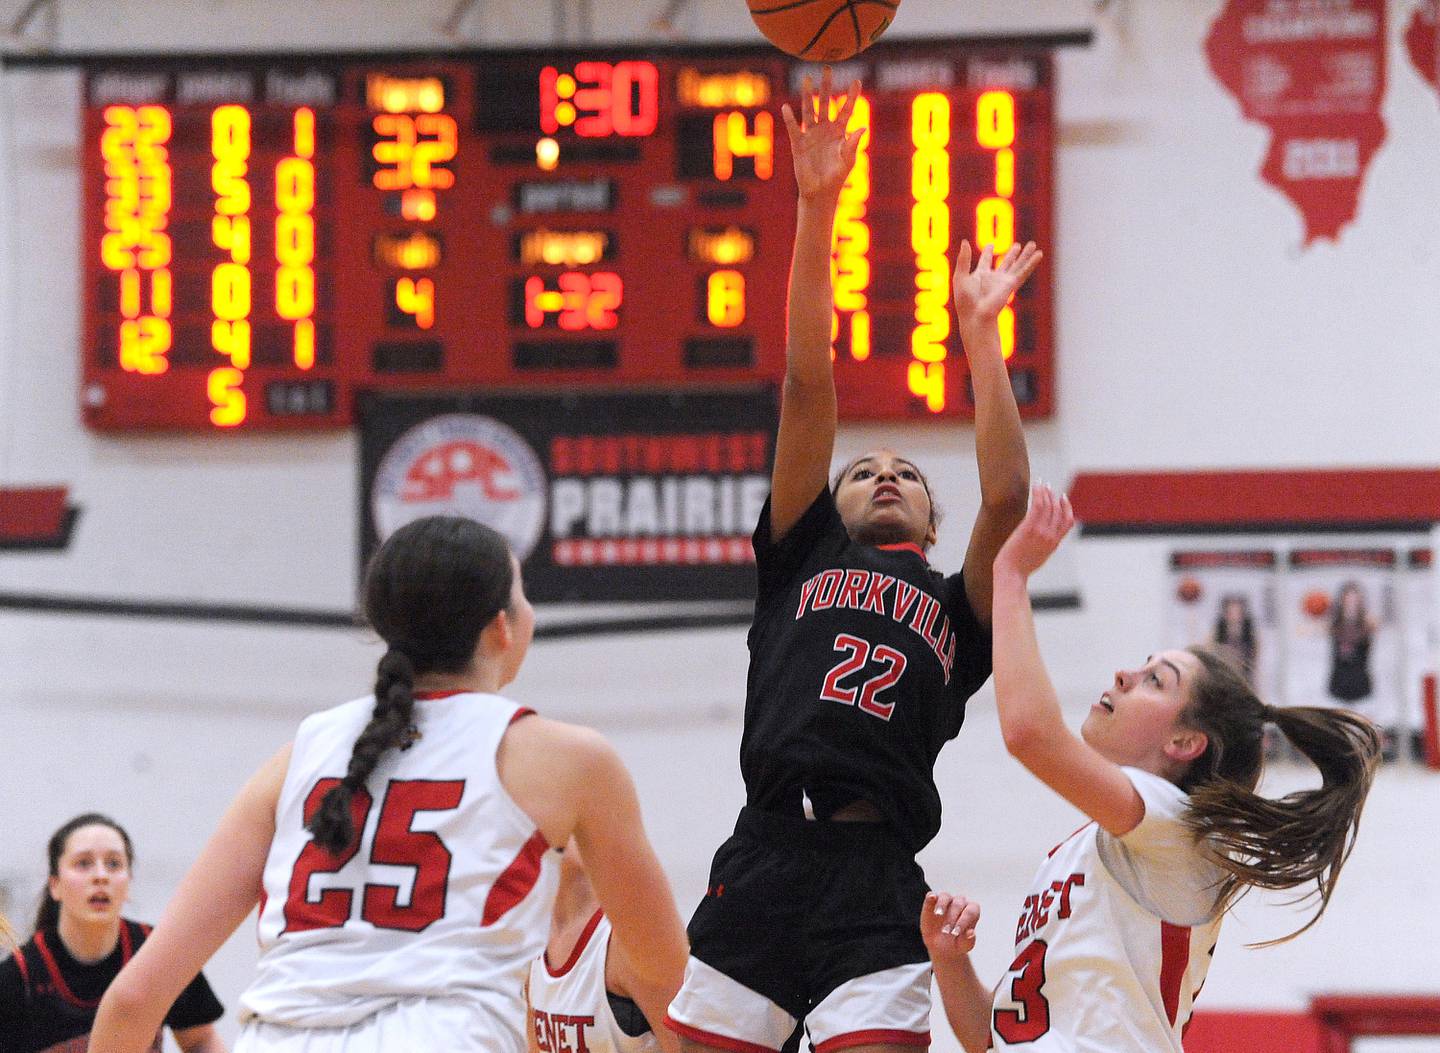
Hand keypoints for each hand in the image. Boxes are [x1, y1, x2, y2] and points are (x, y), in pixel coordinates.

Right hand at [781, 67, 863, 201]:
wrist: (819, 192)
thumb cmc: (836, 178)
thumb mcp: (847, 161)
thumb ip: (852, 144)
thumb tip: (862, 127)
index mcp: (839, 132)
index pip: (846, 110)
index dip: (852, 96)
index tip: (857, 81)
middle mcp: (825, 129)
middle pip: (825, 103)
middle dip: (826, 86)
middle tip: (827, 69)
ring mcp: (811, 135)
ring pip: (809, 110)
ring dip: (808, 95)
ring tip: (807, 80)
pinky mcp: (799, 143)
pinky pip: (794, 128)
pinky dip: (790, 118)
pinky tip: (787, 107)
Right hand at [921, 891, 979, 963]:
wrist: (941, 947)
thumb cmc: (956, 944)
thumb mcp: (963, 946)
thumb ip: (968, 941)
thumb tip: (971, 933)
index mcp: (971, 912)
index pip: (971, 911)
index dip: (964, 921)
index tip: (956, 932)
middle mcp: (960, 903)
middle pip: (958, 904)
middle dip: (952, 917)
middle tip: (945, 932)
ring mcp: (946, 900)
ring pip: (945, 896)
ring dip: (942, 904)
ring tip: (938, 914)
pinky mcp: (932, 902)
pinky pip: (931, 896)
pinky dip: (930, 897)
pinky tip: (931, 898)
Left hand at [952, 240, 1042, 333]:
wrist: (976, 316)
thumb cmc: (965, 301)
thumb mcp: (960, 276)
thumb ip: (963, 259)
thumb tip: (964, 241)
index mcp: (980, 276)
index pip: (985, 261)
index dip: (988, 253)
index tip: (990, 245)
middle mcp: (993, 279)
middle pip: (1005, 263)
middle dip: (1012, 254)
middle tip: (1018, 245)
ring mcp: (1004, 282)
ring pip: (1017, 265)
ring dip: (1025, 255)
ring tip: (1033, 244)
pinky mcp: (1011, 285)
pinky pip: (1023, 271)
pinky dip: (1031, 263)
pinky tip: (1038, 255)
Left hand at [994, 483, 1072, 578]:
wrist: (1012, 574)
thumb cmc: (1020, 567)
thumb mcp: (1038, 556)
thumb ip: (1044, 545)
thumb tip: (1042, 537)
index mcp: (1055, 543)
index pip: (1068, 521)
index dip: (1067, 507)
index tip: (1062, 498)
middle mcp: (1051, 536)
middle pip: (1058, 510)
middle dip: (1054, 496)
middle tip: (1048, 487)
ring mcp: (1041, 532)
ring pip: (1048, 505)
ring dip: (1046, 492)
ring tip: (1041, 484)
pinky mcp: (1029, 528)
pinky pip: (1038, 505)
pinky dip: (1039, 493)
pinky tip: (1036, 486)